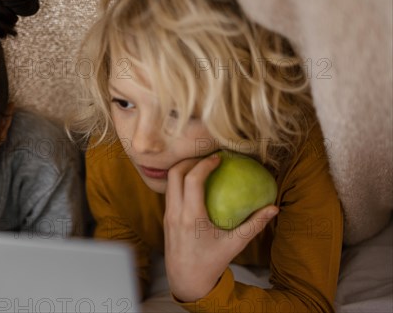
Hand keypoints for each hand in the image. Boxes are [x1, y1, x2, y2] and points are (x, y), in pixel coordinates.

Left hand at [164, 155, 277, 301]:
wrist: (186, 281)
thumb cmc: (212, 263)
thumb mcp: (234, 245)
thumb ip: (254, 225)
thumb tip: (274, 208)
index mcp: (191, 216)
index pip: (192, 179)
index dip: (204, 164)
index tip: (218, 158)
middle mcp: (175, 213)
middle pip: (174, 174)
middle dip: (189, 160)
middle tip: (207, 158)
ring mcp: (168, 215)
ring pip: (169, 183)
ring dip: (182, 170)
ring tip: (201, 167)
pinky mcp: (166, 219)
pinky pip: (170, 193)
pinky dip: (179, 183)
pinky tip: (195, 185)